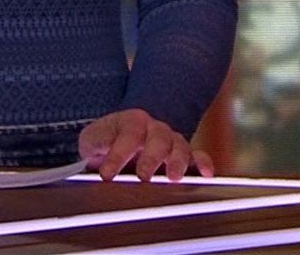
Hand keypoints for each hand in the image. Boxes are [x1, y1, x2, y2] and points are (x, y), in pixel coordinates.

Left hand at [79, 108, 213, 183]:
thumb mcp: (94, 138)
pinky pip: (198, 156)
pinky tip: (205, 174)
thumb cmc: (109, 139)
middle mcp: (155, 129)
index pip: (128, 135)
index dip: (117, 155)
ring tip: (174, 178)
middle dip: (151, 158)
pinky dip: (203, 163)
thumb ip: (94, 142)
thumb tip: (98, 151)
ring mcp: (172, 141)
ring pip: (180, 146)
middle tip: (143, 177)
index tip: (107, 175)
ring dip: (178, 161)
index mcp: (132, 121)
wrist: (129, 133)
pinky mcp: (185, 155)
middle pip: (158, 138)